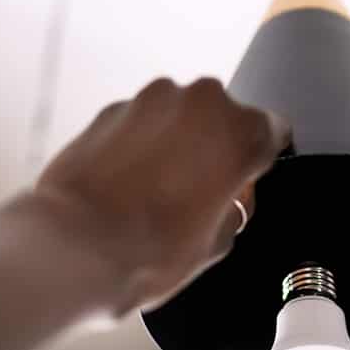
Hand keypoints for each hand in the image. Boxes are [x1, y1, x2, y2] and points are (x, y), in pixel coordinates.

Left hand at [33, 77, 288, 312]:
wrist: (77, 247)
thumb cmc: (150, 249)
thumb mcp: (218, 243)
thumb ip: (234, 208)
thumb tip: (228, 200)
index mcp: (240, 133)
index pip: (272, 132)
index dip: (260, 159)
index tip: (249, 178)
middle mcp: (201, 103)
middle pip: (224, 117)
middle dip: (217, 146)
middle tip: (202, 191)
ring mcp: (152, 101)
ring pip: (181, 114)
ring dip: (178, 141)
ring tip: (161, 190)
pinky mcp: (112, 109)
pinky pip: (142, 121)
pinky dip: (142, 143)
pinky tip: (131, 182)